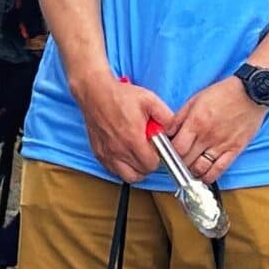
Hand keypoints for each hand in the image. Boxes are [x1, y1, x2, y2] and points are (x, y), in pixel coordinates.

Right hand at [73, 67, 168, 182]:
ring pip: (127, 176)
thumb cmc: (119, 95)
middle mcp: (119, 150)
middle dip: (149, 163)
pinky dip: (122, 167)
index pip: (152, 164)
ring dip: (135, 169)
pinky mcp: (99, 153)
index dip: (159, 158)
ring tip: (138, 155)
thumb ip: (166, 116)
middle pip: (141, 173)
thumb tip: (173, 130)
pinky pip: (114, 171)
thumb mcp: (149, 100)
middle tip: (149, 150)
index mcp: (133, 139)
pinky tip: (125, 154)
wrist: (94, 92)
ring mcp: (107, 154)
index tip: (158, 148)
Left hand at [164, 75, 268, 186]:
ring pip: (201, 168)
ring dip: (192, 172)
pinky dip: (209, 176)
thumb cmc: (224, 93)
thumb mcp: (195, 100)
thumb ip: (179, 117)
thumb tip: (167, 132)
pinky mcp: (235, 150)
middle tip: (176, 163)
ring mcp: (222, 145)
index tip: (167, 154)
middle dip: (178, 164)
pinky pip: (220, 169)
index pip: (176, 148)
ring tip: (189, 169)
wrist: (252, 92)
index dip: (169, 154)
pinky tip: (204, 176)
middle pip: (186, 161)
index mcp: (196, 123)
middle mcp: (207, 136)